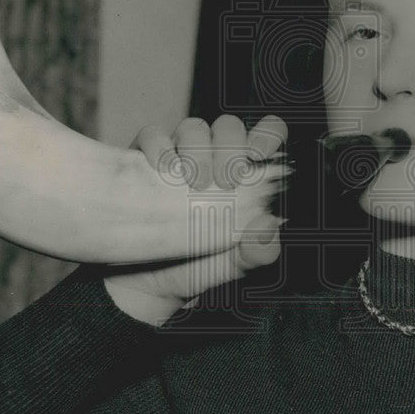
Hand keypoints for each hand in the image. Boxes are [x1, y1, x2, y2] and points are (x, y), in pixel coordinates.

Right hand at [102, 114, 288, 324]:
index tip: (260, 155)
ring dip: (198, 148)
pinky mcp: (145, 159)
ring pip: (193, 127)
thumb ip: (257, 251)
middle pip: (228, 127)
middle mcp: (214, 160)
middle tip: (227, 181)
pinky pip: (152, 135)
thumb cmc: (197, 268)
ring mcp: (179, 157)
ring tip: (194, 182)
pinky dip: (158, 147)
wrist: (147, 285)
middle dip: (232, 147)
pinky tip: (162, 169)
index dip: (267, 134)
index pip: (265, 136)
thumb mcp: (233, 265)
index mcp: (244, 178)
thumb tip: (269, 228)